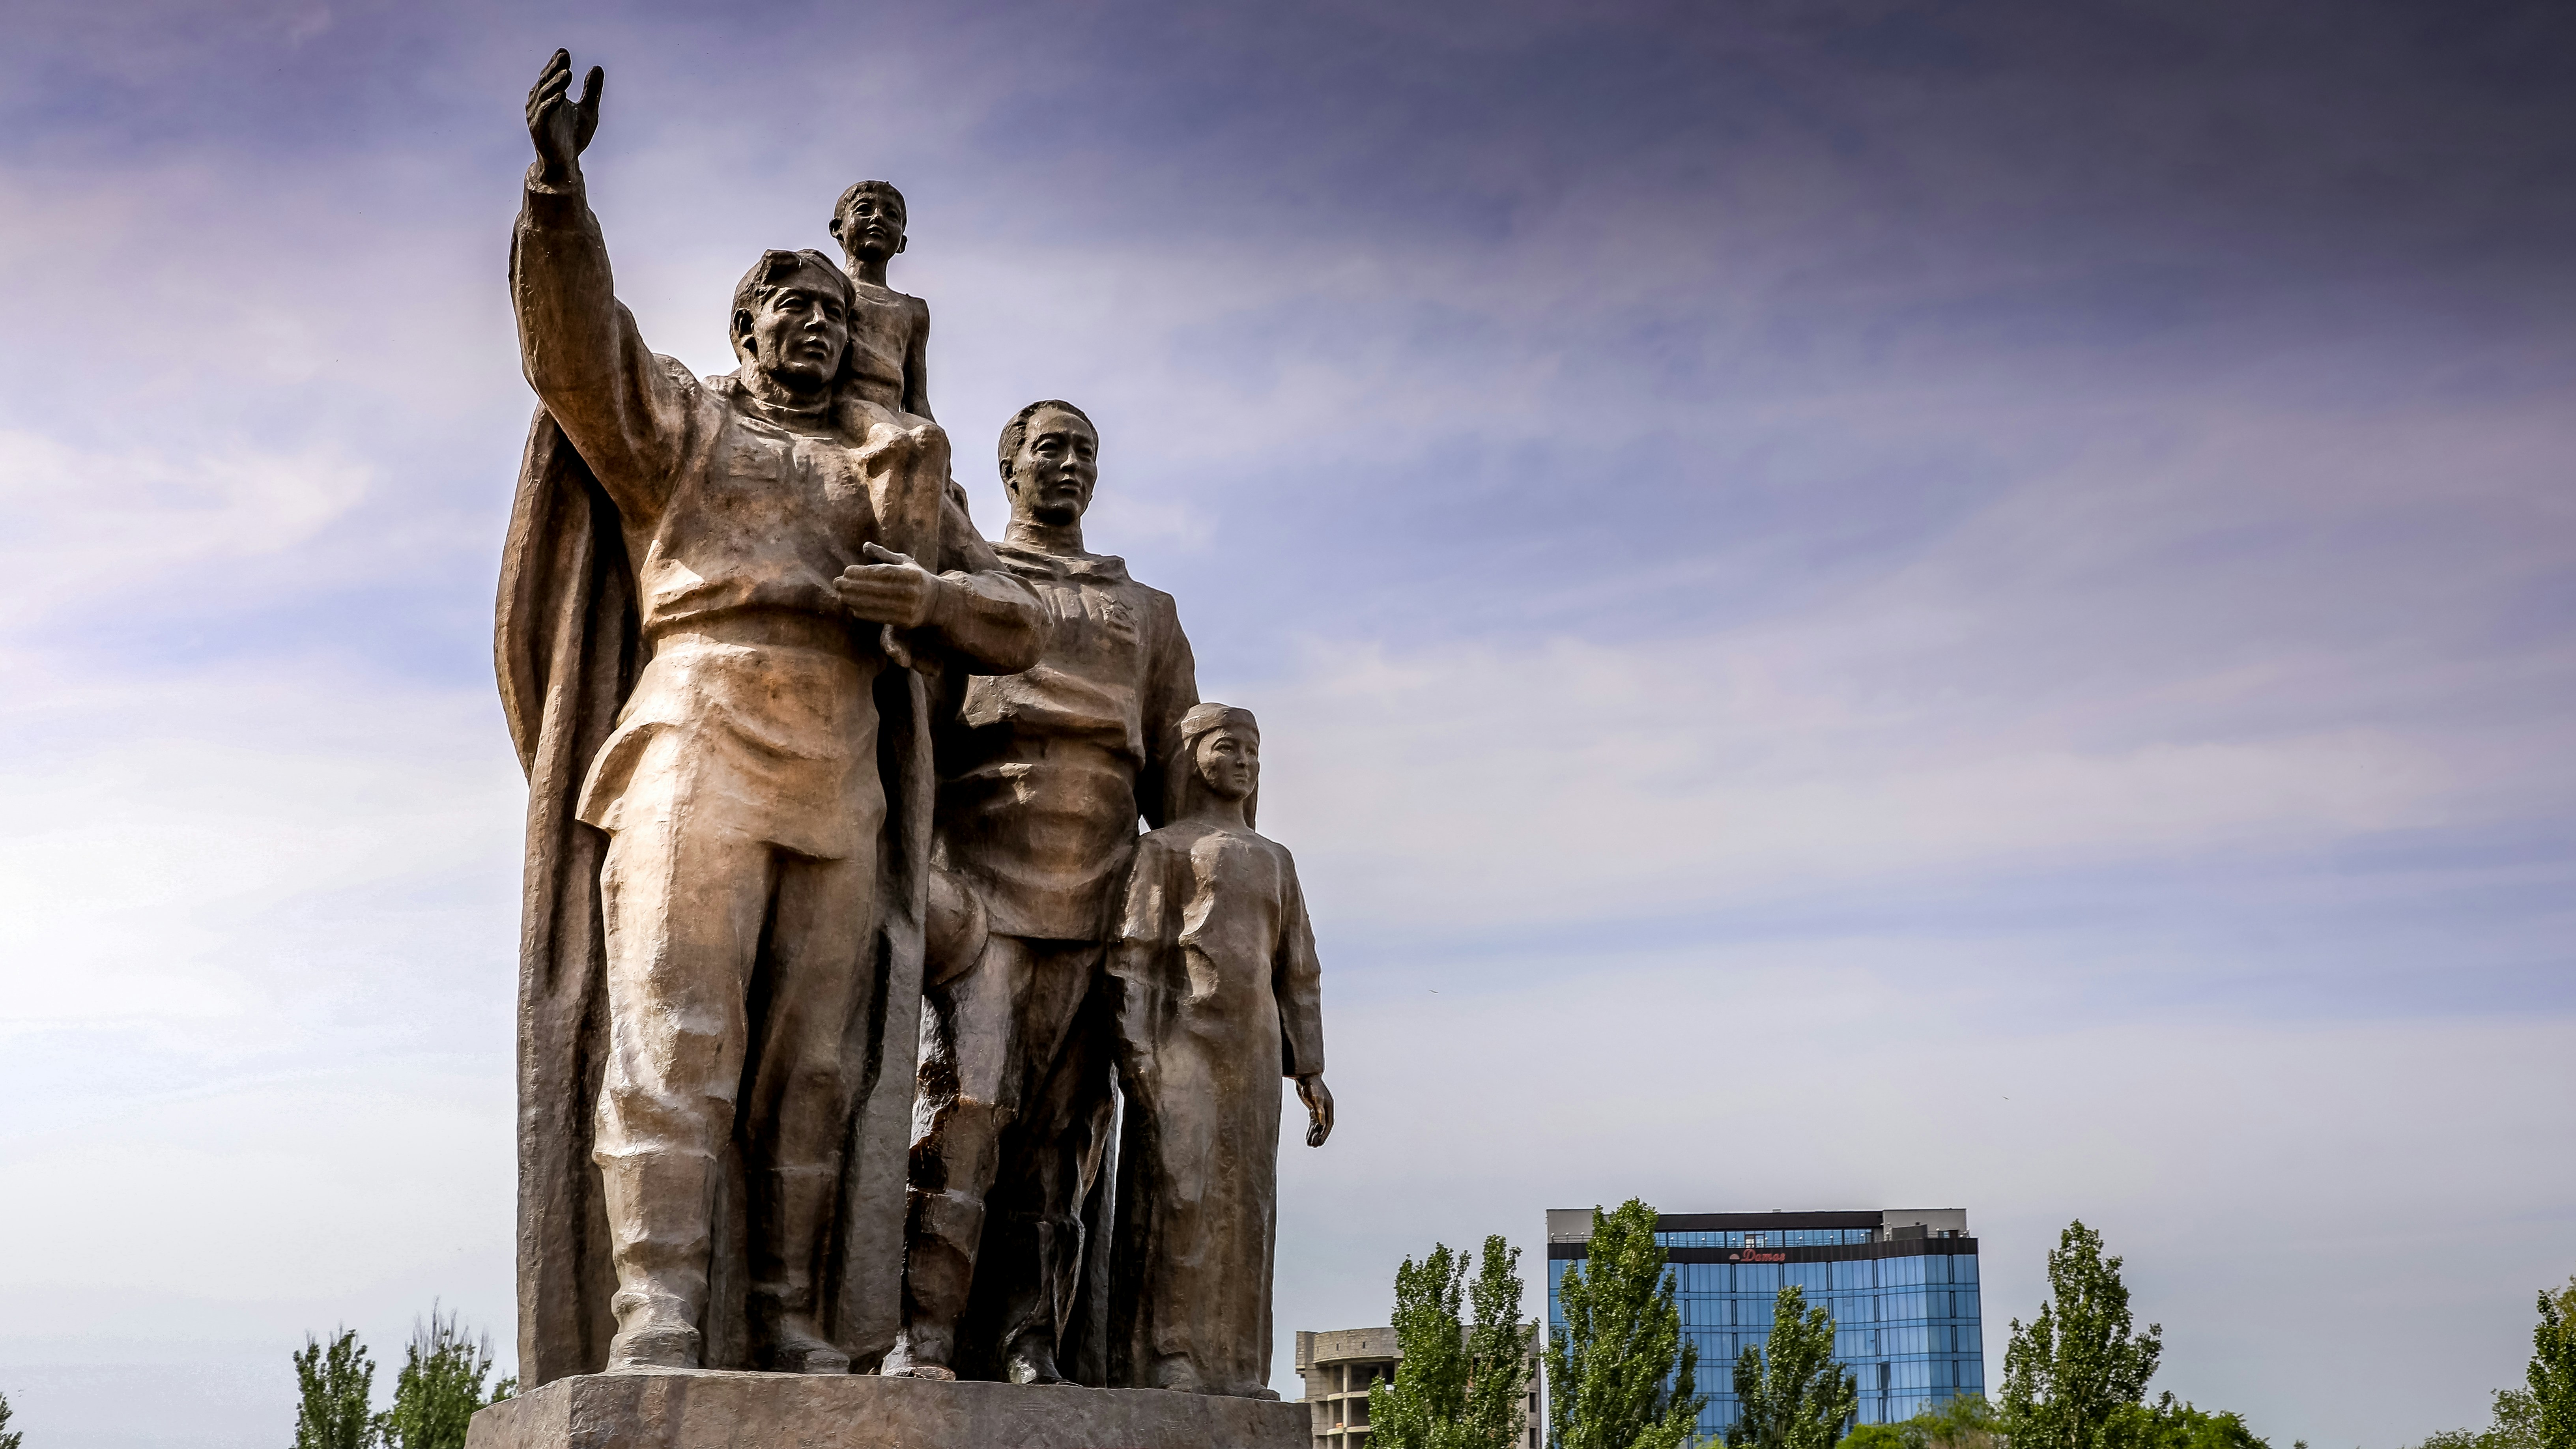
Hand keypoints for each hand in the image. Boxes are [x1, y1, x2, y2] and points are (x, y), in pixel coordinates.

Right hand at [526, 49, 602, 184]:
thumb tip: (597, 67)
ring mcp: (537, 115)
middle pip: (546, 81)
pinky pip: (544, 113)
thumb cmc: (573, 137)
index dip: (556, 64)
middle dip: (554, 69)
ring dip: (555, 83)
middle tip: (564, 57)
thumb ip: (591, 90)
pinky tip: (561, 95)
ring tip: (568, 73)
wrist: (565, 162)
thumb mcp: (588, 110)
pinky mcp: (538, 128)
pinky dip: (552, 103)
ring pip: (544, 95)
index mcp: (549, 96)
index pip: (551, 76)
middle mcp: (539, 103)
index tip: (564, 52)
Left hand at [834, 542, 940, 627]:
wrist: (937, 603)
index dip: (863, 573)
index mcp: (912, 575)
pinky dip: (864, 613)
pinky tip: (852, 607)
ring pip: (877, 605)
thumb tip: (865, 546)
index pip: (883, 573)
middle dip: (854, 586)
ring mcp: (910, 609)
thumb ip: (885, 555)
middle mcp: (912, 592)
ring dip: (855, 600)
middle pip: (877, 589)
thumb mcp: (905, 563)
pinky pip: (881, 617)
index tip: (846, 571)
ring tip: (841, 595)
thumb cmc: (916, 578)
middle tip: (837, 583)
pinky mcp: (906, 622)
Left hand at [1296, 1074, 1333, 1147]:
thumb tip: (1322, 1124)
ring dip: (1314, 1134)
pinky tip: (1308, 1136)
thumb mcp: (1315, 1099)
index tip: (1320, 1142)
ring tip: (1310, 1144)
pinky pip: (1313, 1122)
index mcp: (1328, 1106)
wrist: (1304, 1076)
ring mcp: (1319, 1108)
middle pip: (1324, 1126)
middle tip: (1314, 1146)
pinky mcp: (1313, 1108)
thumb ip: (1319, 1111)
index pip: (1328, 1123)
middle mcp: (1325, 1108)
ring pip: (1318, 1125)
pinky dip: (1311, 1129)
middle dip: (1319, 1136)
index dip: (1324, 1133)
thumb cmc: (1310, 1086)